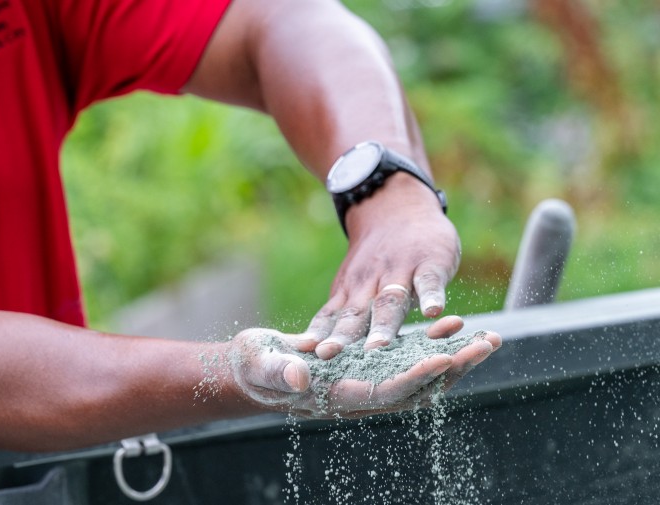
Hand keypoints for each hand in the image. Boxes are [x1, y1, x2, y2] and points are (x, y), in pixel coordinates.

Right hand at [229, 321, 499, 417]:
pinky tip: (449, 322)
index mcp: (338, 396)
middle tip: (487, 345)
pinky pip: (406, 353)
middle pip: (417, 385)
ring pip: (419, 369)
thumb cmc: (251, 368)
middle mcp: (361, 392)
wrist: (251, 365)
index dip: (415, 379)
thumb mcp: (261, 366)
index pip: (386, 393)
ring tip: (486, 336)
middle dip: (453, 366)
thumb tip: (300, 377)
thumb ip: (280, 372)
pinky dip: (429, 339)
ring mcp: (367, 376)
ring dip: (452, 353)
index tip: (444, 361)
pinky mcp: (366, 360)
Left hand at [298, 174, 460, 358]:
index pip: (331, 318)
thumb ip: (340, 316)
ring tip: (378, 345)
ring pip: (389, 300)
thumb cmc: (375, 259)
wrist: (398, 206)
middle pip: (355, 314)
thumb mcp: (352, 285)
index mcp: (350, 293)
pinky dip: (431, 296)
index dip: (319, 336)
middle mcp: (370, 285)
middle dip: (343, 337)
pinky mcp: (430, 263)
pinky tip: (433, 313)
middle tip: (329, 355)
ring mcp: (399, 272)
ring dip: (383, 324)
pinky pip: (429, 281)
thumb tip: (310, 352)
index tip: (306, 356)